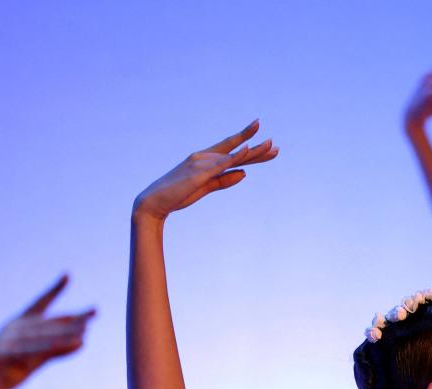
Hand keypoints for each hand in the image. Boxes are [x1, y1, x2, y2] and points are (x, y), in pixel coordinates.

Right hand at [0, 275, 96, 388]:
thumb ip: (57, 350)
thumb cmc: (8, 372)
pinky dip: (49, 349)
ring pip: (41, 337)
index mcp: (18, 325)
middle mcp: (12, 329)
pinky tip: (69, 346)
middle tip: (95, 312)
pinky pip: (28, 353)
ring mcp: (5, 342)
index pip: (39, 304)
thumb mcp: (36, 360)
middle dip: (73, 319)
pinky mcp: (0, 357)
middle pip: (48, 323)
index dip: (53, 290)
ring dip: (64, 335)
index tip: (67, 275)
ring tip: (86, 333)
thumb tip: (84, 340)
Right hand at [132, 121, 277, 220]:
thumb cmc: (179, 195)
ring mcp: (202, 163)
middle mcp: (205, 156)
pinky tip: (248, 150)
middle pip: (236, 150)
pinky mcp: (200, 173)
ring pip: (233, 155)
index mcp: (206, 159)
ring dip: (253, 151)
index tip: (267, 142)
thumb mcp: (207, 187)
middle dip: (257, 148)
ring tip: (271, 145)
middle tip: (276, 146)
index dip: (249, 144)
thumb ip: (225, 180)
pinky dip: (236, 156)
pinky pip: (222, 163)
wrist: (155, 203)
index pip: (232, 150)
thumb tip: (245, 173)